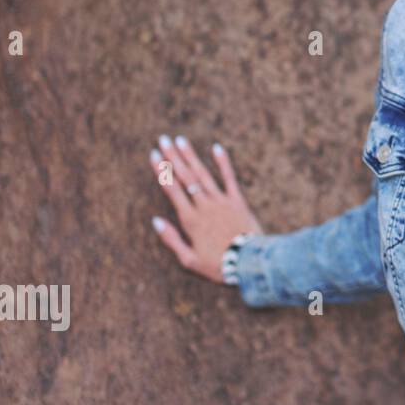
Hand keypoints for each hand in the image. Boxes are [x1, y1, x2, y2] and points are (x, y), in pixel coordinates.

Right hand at [149, 135, 263, 283]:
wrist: (250, 263)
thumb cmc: (217, 265)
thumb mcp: (189, 259)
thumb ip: (172, 239)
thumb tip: (156, 220)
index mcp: (190, 220)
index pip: (172, 190)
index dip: (162, 171)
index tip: (154, 155)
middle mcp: (204, 206)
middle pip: (185, 177)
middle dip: (173, 157)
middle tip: (163, 139)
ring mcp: (222, 201)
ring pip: (203, 174)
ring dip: (191, 156)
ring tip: (181, 140)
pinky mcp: (238, 201)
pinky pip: (230, 178)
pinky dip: (223, 163)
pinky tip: (216, 147)